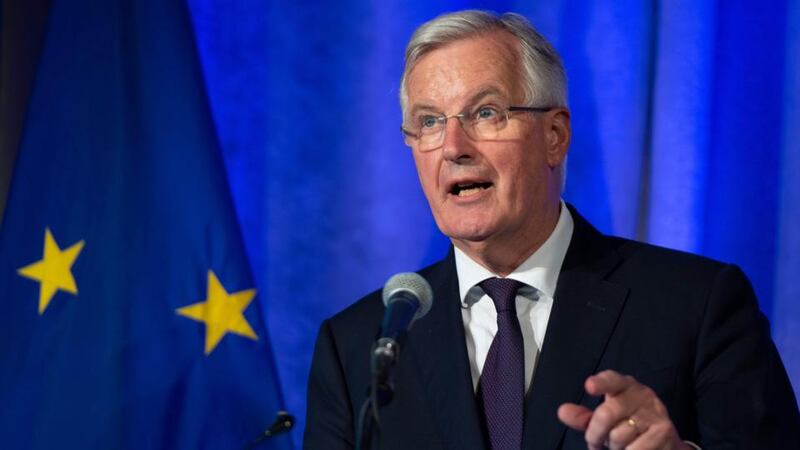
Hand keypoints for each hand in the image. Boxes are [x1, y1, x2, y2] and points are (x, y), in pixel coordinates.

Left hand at [557, 370, 689, 449]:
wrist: (665, 441)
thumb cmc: (628, 427)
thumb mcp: (605, 421)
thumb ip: (584, 417)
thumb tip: (562, 411)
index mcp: (624, 386)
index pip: (611, 379)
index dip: (600, 382)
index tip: (588, 386)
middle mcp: (641, 394)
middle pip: (607, 413)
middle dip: (595, 434)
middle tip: (594, 444)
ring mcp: (654, 412)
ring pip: (619, 435)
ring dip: (614, 449)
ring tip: (619, 447)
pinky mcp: (664, 431)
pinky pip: (634, 449)